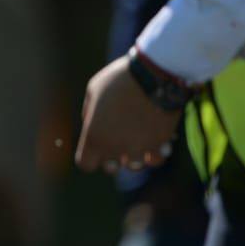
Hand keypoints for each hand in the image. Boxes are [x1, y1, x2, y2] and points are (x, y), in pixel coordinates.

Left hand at [75, 55, 181, 173]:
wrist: (153, 77)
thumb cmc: (118, 80)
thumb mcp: (94, 90)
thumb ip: (89, 113)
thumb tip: (91, 123)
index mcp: (95, 135)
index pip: (86, 163)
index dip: (89, 156)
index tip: (94, 144)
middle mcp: (115, 148)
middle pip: (111, 168)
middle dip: (112, 157)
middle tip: (117, 138)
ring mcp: (138, 148)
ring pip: (134, 165)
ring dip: (135, 154)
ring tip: (137, 135)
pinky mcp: (159, 144)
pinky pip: (156, 159)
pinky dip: (155, 152)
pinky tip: (154, 138)